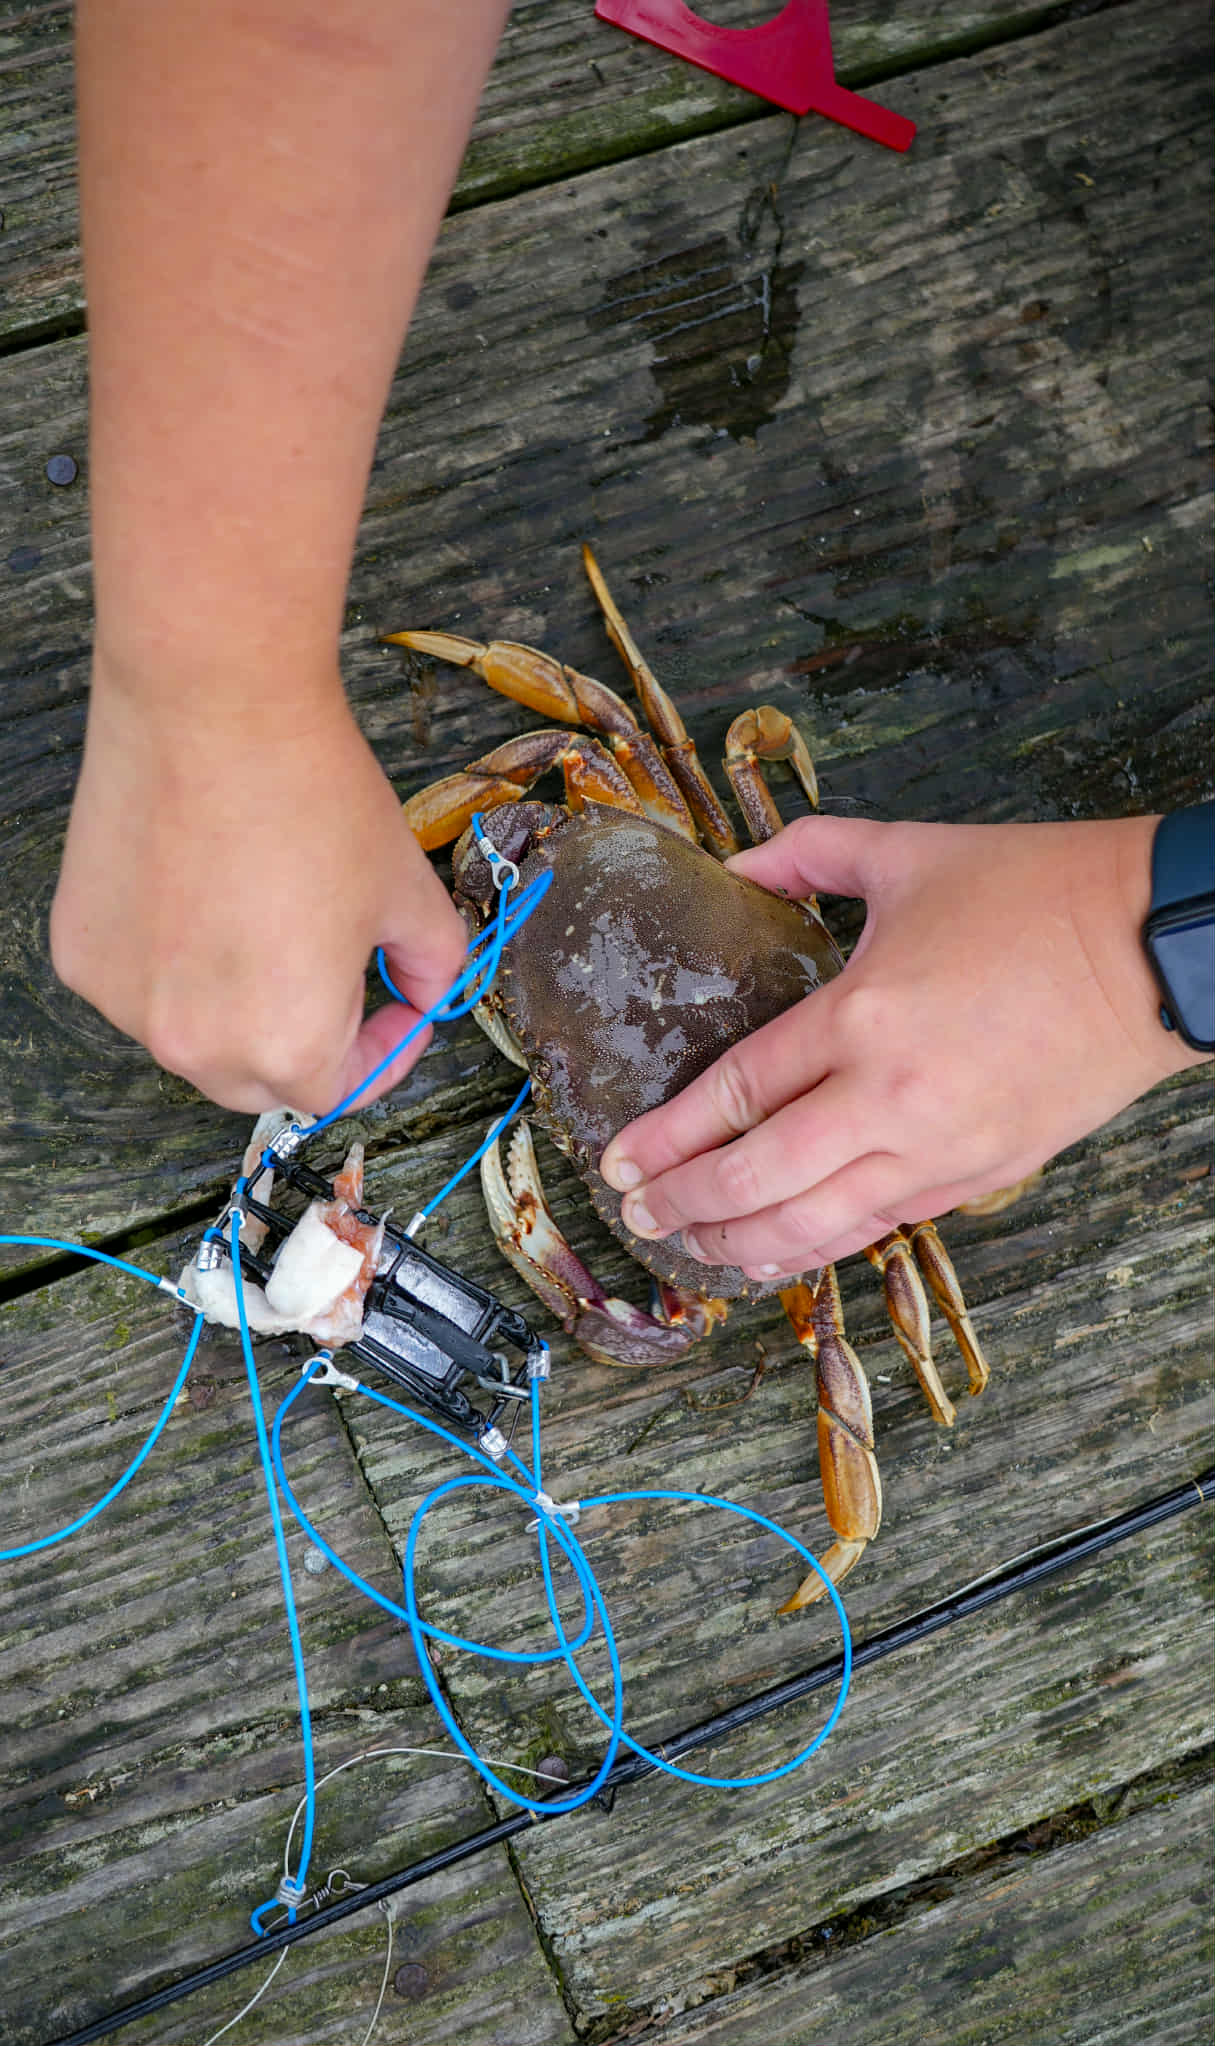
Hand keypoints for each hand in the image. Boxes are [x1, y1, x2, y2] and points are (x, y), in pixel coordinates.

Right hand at [50, 659, 466, 1113]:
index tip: (397, 1010)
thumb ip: (436, 965)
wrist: (213, 706)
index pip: (339, 1093)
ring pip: (194, 1035)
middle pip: (261, 1082)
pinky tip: (198, 894)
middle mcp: (197, 1046)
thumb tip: (428, 994)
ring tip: (263, 920)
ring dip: (236, 1004)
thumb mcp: (408, 890)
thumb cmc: (315, 797)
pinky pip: (138, 986)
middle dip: (308, 1044)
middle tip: (336, 980)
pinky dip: (173, 963)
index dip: (383, 1054)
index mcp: (288, 1046)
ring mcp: (127, 1004)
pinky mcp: (81, 954)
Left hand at [599, 814, 1204, 1279]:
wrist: (1154, 946)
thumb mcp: (907, 852)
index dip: (666, 1139)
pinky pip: (882, 1226)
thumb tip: (735, 865)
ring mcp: (939, 1149)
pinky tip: (781, 1254)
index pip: (735, 1096)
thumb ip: (806, 856)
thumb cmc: (1035, 892)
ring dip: (743, 1245)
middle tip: (638, 1212)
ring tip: (696, 1248)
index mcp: (860, 1015)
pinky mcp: (982, 1174)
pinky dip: (822, 1248)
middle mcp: (890, 1098)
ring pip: (817, 1226)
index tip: (618, 1161)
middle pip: (758, 1179)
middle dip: (685, 1204)